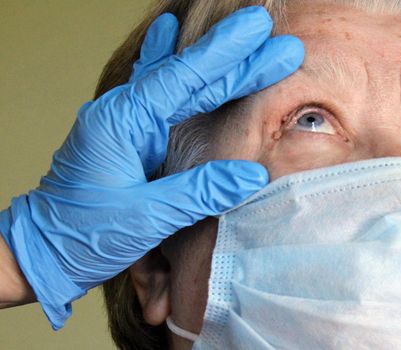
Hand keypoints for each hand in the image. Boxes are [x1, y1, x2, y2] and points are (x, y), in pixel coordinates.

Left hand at [0, 6, 303, 328]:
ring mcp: (122, 121)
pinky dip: (164, 60)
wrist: (42, 248)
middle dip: (233, 56)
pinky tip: (167, 34)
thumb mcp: (146, 217)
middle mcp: (122, 112)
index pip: (187, 81)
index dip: (231, 59)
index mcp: (123, 123)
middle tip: (269, 30)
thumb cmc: (83, 234)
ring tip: (236, 30)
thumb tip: (252, 176)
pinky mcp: (126, 134)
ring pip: (174, 78)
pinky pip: (154, 90)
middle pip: (187, 75)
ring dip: (210, 57)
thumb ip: (200, 192)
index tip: (263, 36)